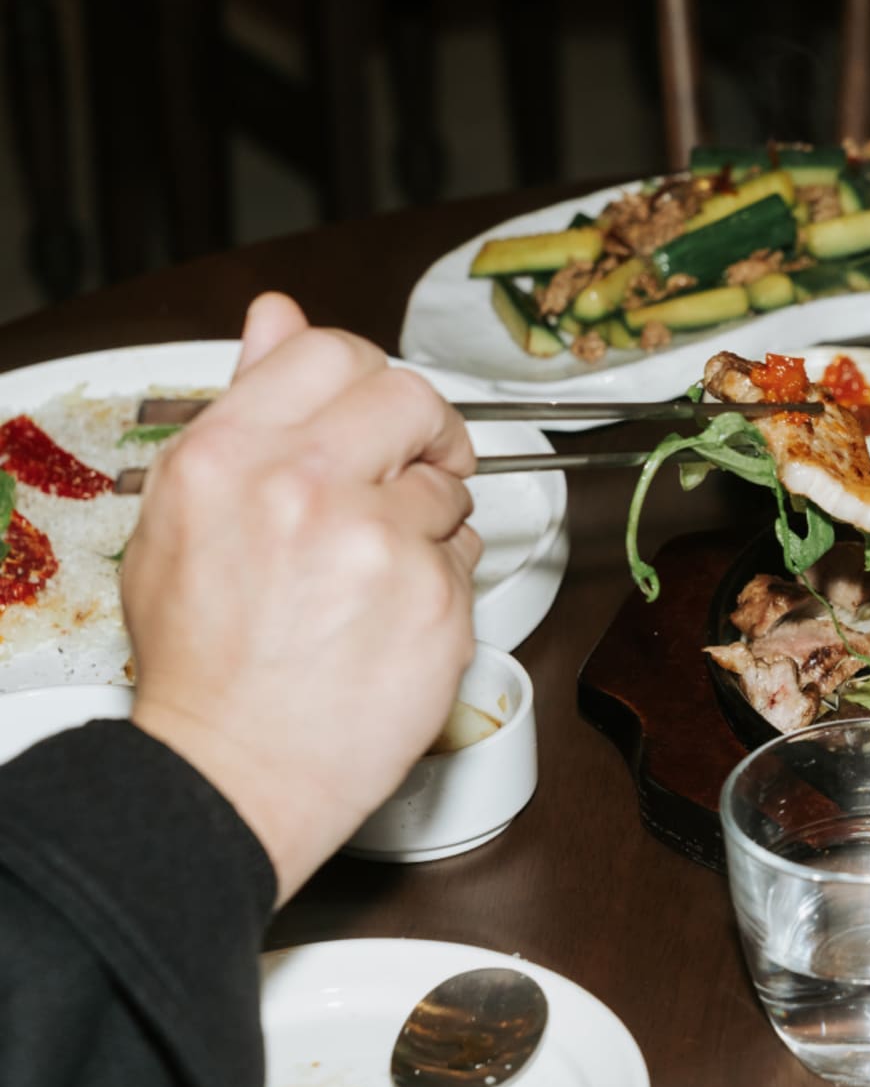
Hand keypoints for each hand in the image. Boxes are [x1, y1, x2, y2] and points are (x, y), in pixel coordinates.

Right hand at [125, 294, 481, 902]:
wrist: (234, 770)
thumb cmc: (206, 656)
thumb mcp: (184, 513)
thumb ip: (244, 404)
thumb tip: (278, 316)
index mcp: (232, 454)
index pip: (334, 352)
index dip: (367, 380)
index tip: (377, 414)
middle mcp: (307, 485)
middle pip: (413, 399)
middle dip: (424, 431)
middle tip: (413, 469)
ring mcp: (380, 543)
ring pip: (449, 484)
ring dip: (431, 515)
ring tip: (375, 570)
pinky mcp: (438, 599)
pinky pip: (467, 556)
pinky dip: (442, 579)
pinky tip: (392, 615)